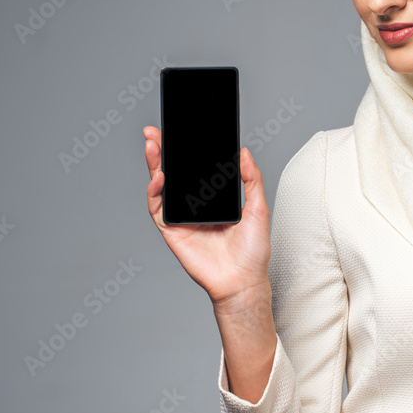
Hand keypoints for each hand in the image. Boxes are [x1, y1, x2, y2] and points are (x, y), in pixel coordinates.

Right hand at [142, 126, 270, 305]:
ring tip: (153, 146)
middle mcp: (195, 206)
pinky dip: (155, 192)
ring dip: (154, 165)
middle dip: (162, 152)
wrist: (243, 281)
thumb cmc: (253, 252)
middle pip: (174, 174)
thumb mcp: (259, 208)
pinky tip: (159, 178)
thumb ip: (252, 180)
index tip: (181, 131)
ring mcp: (181, 218)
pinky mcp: (172, 231)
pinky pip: (158, 209)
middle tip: (155, 132)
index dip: (185, 151)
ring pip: (161, 187)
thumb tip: (245, 153)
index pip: (195, 169)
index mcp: (213, 199)